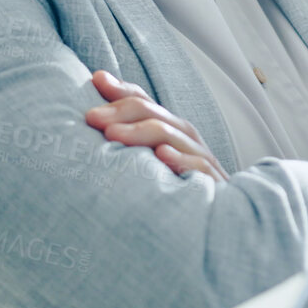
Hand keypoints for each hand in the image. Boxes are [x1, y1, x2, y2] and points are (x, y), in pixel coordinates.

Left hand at [85, 69, 228, 181]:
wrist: (215, 228)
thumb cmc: (173, 193)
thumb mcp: (147, 165)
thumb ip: (125, 139)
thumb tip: (93, 111)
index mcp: (171, 131)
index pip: (146, 103)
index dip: (122, 90)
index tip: (96, 80)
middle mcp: (186, 140)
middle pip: (155, 115)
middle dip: (122, 111)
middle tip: (91, 116)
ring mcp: (201, 160)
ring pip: (173, 135)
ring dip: (141, 132)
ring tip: (112, 134)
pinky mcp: (213, 185)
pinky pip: (199, 167)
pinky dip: (180, 159)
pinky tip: (160, 155)